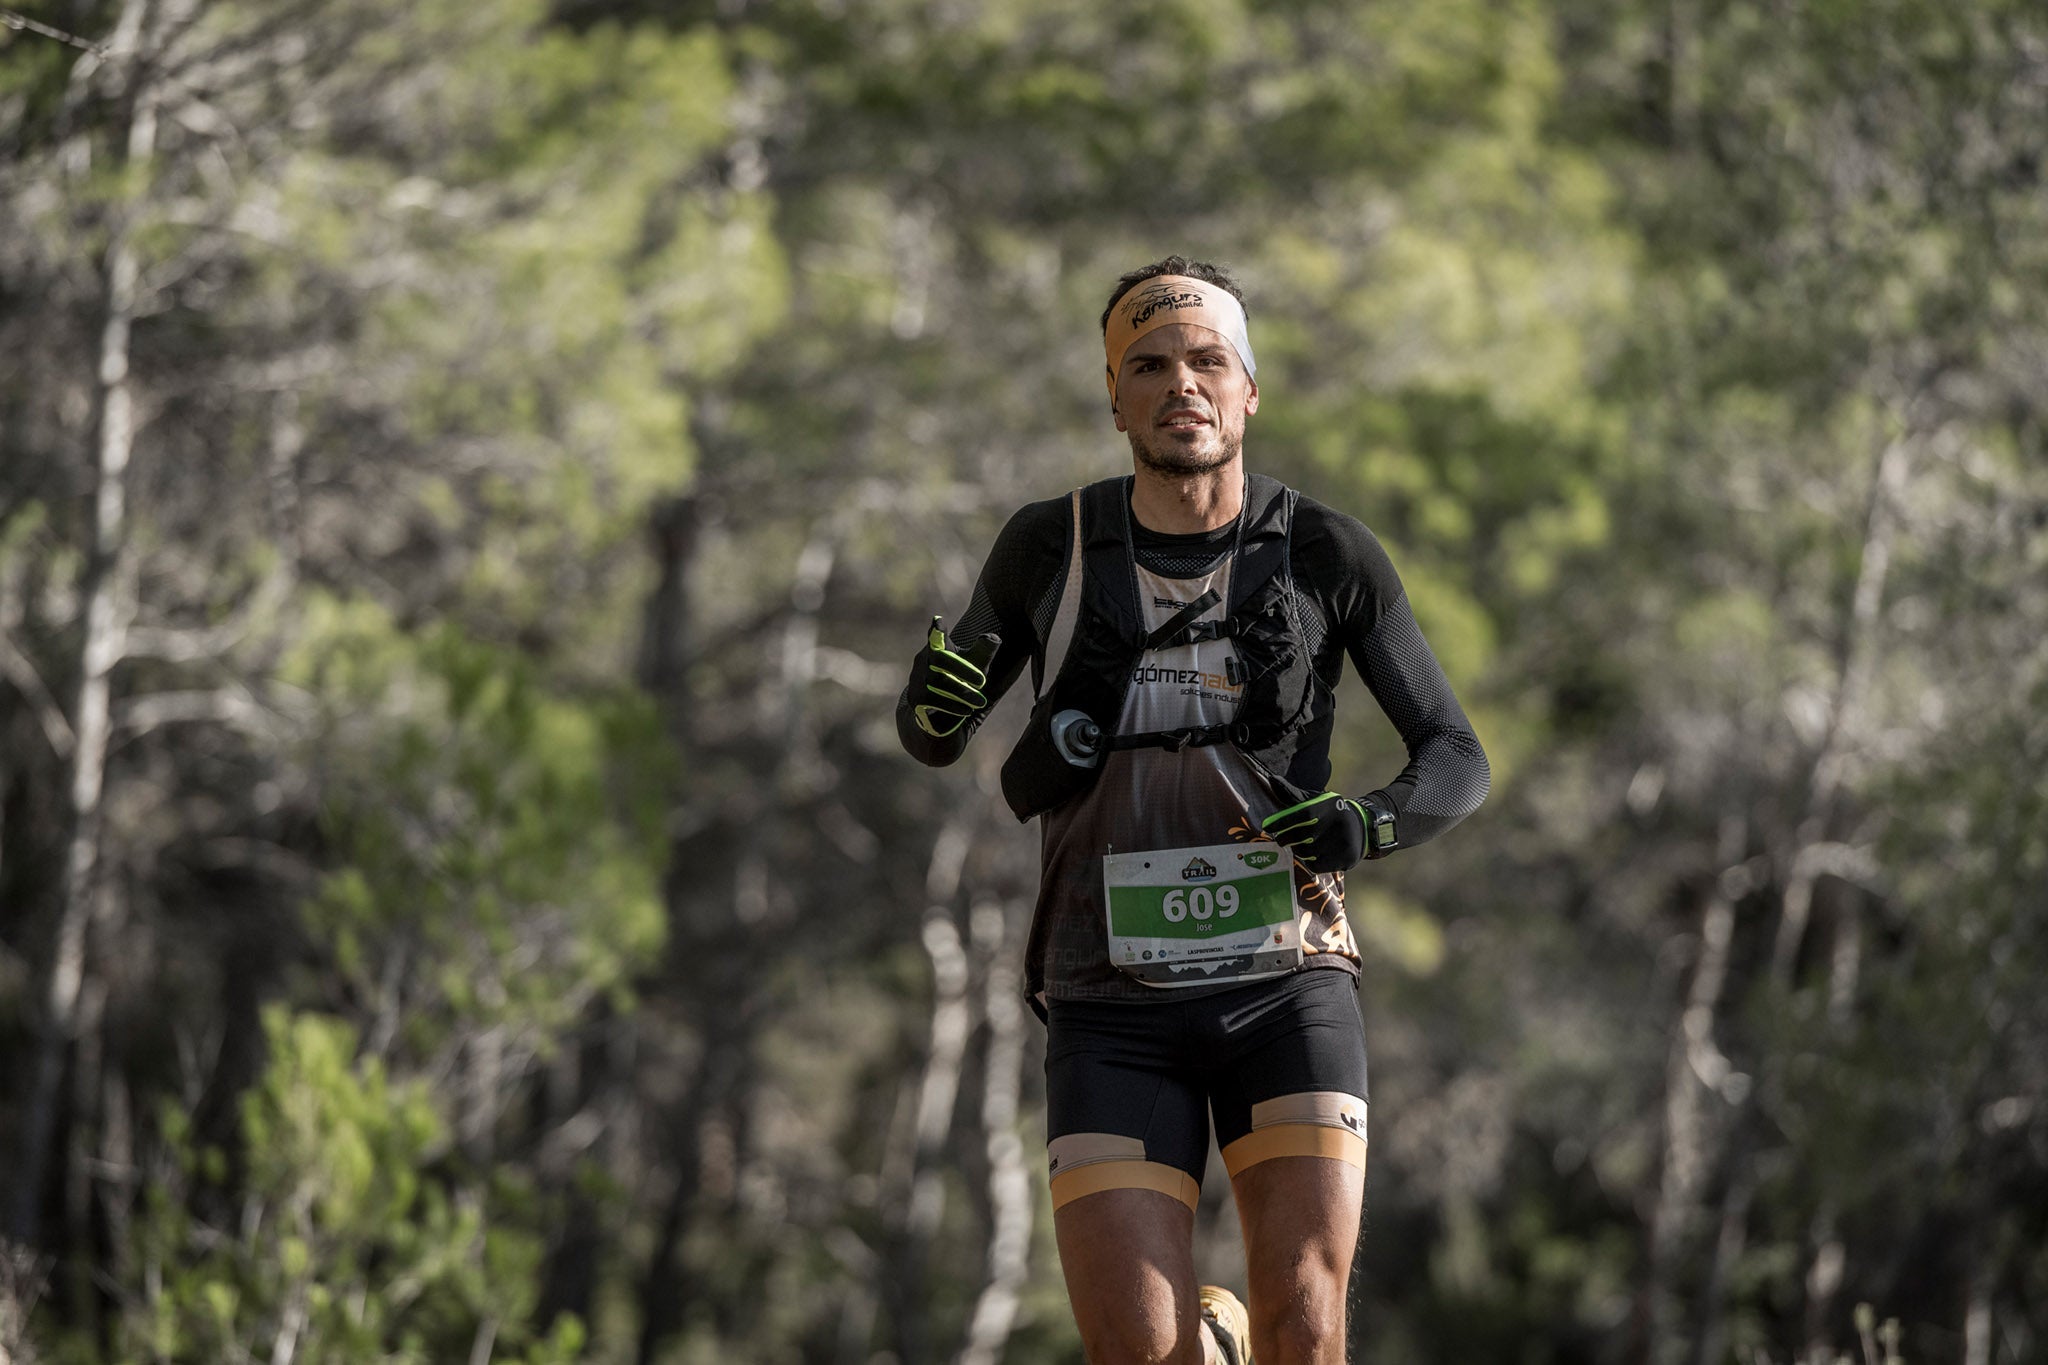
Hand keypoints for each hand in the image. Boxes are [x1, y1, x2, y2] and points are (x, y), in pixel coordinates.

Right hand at [909, 617, 997, 737]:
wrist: (935, 709)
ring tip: (981, 702)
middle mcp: (923, 660)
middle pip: (940, 660)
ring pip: (938, 682)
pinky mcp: (915, 698)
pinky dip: (951, 705)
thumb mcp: (974, 663)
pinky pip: (932, 700)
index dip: (937, 630)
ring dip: (961, 692)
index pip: (936, 636)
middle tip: (982, 681)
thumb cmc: (959, 677)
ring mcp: (917, 679)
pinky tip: (967, 710)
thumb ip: (984, 650)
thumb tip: (994, 638)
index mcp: (937, 647)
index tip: (938, 621)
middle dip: (962, 670)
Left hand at [1261, 791, 1377, 871]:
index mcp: (1330, 804)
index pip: (1303, 813)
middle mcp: (1339, 822)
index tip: (1267, 826)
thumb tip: (1273, 780)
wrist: (1363, 828)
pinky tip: (1314, 855)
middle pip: (1302, 836)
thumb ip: (1294, 794)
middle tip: (1280, 840)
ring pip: (1307, 852)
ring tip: (1302, 845)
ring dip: (1299, 851)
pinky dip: (1310, 862)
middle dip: (1286, 838)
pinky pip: (1316, 866)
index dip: (1283, 820)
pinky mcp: (1346, 858)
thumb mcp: (1317, 801)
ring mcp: (1344, 841)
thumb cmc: (1330, 814)